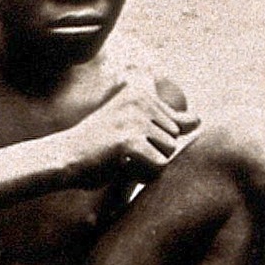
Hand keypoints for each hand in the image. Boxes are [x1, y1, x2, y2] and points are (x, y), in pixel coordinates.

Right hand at [63, 74, 199, 180]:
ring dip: (148, 163)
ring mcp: (135, 119)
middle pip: (174, 139)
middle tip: (122, 150)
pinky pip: (159, 166)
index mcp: (141, 91)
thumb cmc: (101, 144)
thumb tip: (200, 119)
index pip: (177, 124)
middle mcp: (140, 99)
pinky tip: (121, 167)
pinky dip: (143, 174)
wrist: (64, 157)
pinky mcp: (130, 141)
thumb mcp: (136, 125)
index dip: (154, 139)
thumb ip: (169, 121)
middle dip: (153, 152)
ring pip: (168, 153)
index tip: (126, 136)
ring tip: (121, 157)